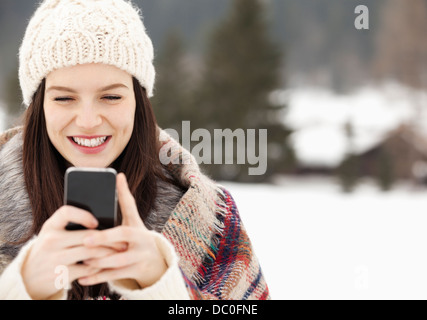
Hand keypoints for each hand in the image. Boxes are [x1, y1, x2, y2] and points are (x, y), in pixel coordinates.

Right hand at [21, 206, 117, 299]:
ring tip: (119, 251)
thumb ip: (72, 226)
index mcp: (50, 226)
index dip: (83, 215)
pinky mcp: (61, 274)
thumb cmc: (51, 250)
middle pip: (86, 236)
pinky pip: (88, 268)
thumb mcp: (54, 234)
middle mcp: (50, 240)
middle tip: (122, 241)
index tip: (96, 222)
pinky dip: (99, 266)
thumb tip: (106, 221)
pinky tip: (106, 264)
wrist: (30, 276)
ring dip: (108, 253)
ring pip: (90, 252)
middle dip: (108, 239)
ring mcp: (55, 258)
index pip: (66, 212)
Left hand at [79, 173, 167, 287]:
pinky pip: (115, 275)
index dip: (123, 195)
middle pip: (123, 236)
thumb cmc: (136, 238)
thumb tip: (118, 175)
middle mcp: (142, 239)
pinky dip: (97, 277)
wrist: (155, 263)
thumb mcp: (133, 220)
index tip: (114, 182)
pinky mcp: (136, 271)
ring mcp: (141, 256)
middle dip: (104, 239)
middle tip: (85, 240)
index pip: (130, 209)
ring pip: (118, 260)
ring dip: (99, 260)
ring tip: (82, 259)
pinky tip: (82, 278)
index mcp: (138, 224)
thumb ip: (125, 201)